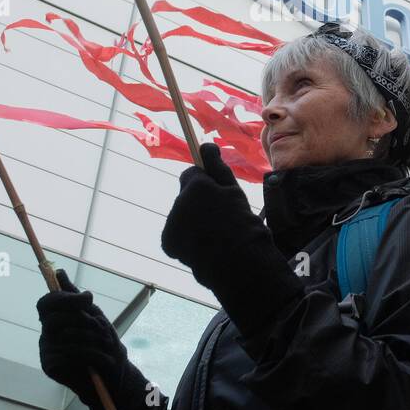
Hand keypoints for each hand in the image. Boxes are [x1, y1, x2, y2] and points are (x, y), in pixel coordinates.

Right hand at [36, 269, 128, 402]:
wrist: (111, 375)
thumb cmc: (101, 343)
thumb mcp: (93, 315)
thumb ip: (75, 297)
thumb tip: (59, 271)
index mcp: (54, 318)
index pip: (46, 303)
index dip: (65, 299)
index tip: (88, 299)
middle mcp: (46, 332)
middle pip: (53, 318)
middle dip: (81, 320)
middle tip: (100, 327)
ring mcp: (45, 349)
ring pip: (63, 335)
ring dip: (89, 338)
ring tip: (105, 343)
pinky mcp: (49, 366)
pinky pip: (65, 354)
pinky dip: (89, 354)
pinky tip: (100, 359)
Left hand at [161, 143, 256, 271]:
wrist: (237, 263)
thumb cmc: (243, 225)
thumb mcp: (235, 192)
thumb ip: (218, 167)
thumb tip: (205, 145)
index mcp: (196, 186)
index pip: (191, 173)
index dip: (205, 182)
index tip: (216, 193)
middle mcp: (178, 202)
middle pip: (186, 196)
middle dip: (199, 203)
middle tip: (221, 218)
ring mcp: (171, 223)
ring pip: (182, 215)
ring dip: (193, 221)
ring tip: (215, 236)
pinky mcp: (167, 241)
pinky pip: (177, 233)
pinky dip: (187, 238)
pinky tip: (204, 246)